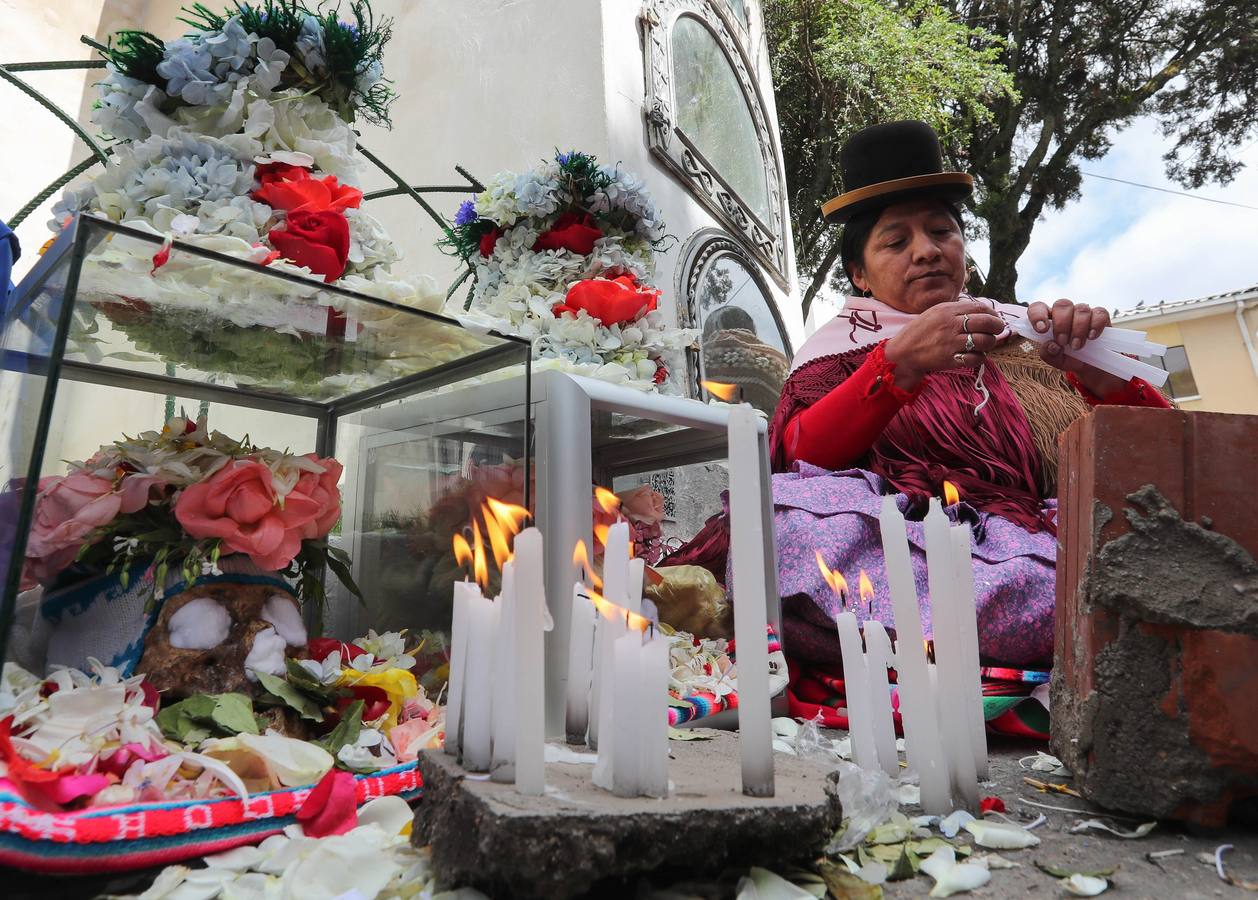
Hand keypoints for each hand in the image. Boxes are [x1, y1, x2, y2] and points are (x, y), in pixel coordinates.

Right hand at [883, 300, 1005, 390]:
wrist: (903, 352)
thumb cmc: (920, 332)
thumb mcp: (935, 313)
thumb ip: (956, 310)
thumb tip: (981, 310)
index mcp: (947, 311)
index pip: (980, 308)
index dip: (992, 313)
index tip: (994, 318)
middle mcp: (951, 325)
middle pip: (987, 323)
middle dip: (997, 327)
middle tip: (997, 331)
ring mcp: (951, 343)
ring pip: (985, 341)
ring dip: (990, 343)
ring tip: (985, 344)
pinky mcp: (951, 359)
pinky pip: (976, 358)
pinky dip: (980, 357)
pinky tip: (975, 355)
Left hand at [1027, 299, 1126, 395]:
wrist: (1091, 365)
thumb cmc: (1070, 358)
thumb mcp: (1057, 360)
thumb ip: (1049, 354)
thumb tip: (1052, 346)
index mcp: (1049, 319)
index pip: (1038, 307)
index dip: (1038, 315)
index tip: (1042, 329)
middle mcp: (1065, 312)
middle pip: (1061, 305)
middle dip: (1061, 324)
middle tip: (1062, 342)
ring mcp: (1083, 312)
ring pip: (1081, 309)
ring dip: (1078, 329)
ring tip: (1077, 346)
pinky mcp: (1100, 316)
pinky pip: (1100, 313)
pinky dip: (1095, 325)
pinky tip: (1091, 337)